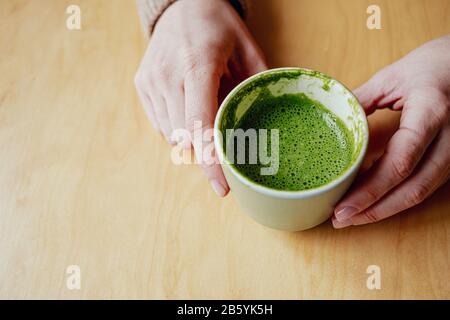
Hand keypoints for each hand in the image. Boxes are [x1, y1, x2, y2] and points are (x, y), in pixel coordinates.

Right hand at [134, 0, 266, 196]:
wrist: (180, 4)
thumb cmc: (216, 24)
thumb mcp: (247, 47)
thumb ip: (257, 84)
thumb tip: (269, 119)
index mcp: (196, 65)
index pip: (200, 123)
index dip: (210, 160)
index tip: (222, 186)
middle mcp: (167, 76)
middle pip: (185, 136)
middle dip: (205, 155)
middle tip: (226, 160)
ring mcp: (150, 81)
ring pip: (172, 134)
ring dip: (193, 142)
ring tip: (209, 126)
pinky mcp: (142, 85)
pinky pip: (161, 124)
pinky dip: (179, 130)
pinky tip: (192, 115)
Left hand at [333, 35, 449, 227]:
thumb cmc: (432, 65)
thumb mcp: (391, 78)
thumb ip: (360, 101)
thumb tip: (329, 121)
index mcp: (432, 113)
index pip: (401, 162)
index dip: (371, 190)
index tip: (343, 206)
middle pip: (413, 188)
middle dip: (374, 210)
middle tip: (339, 219)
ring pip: (420, 192)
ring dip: (383, 208)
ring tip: (351, 215)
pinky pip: (424, 185)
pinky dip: (396, 196)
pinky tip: (371, 198)